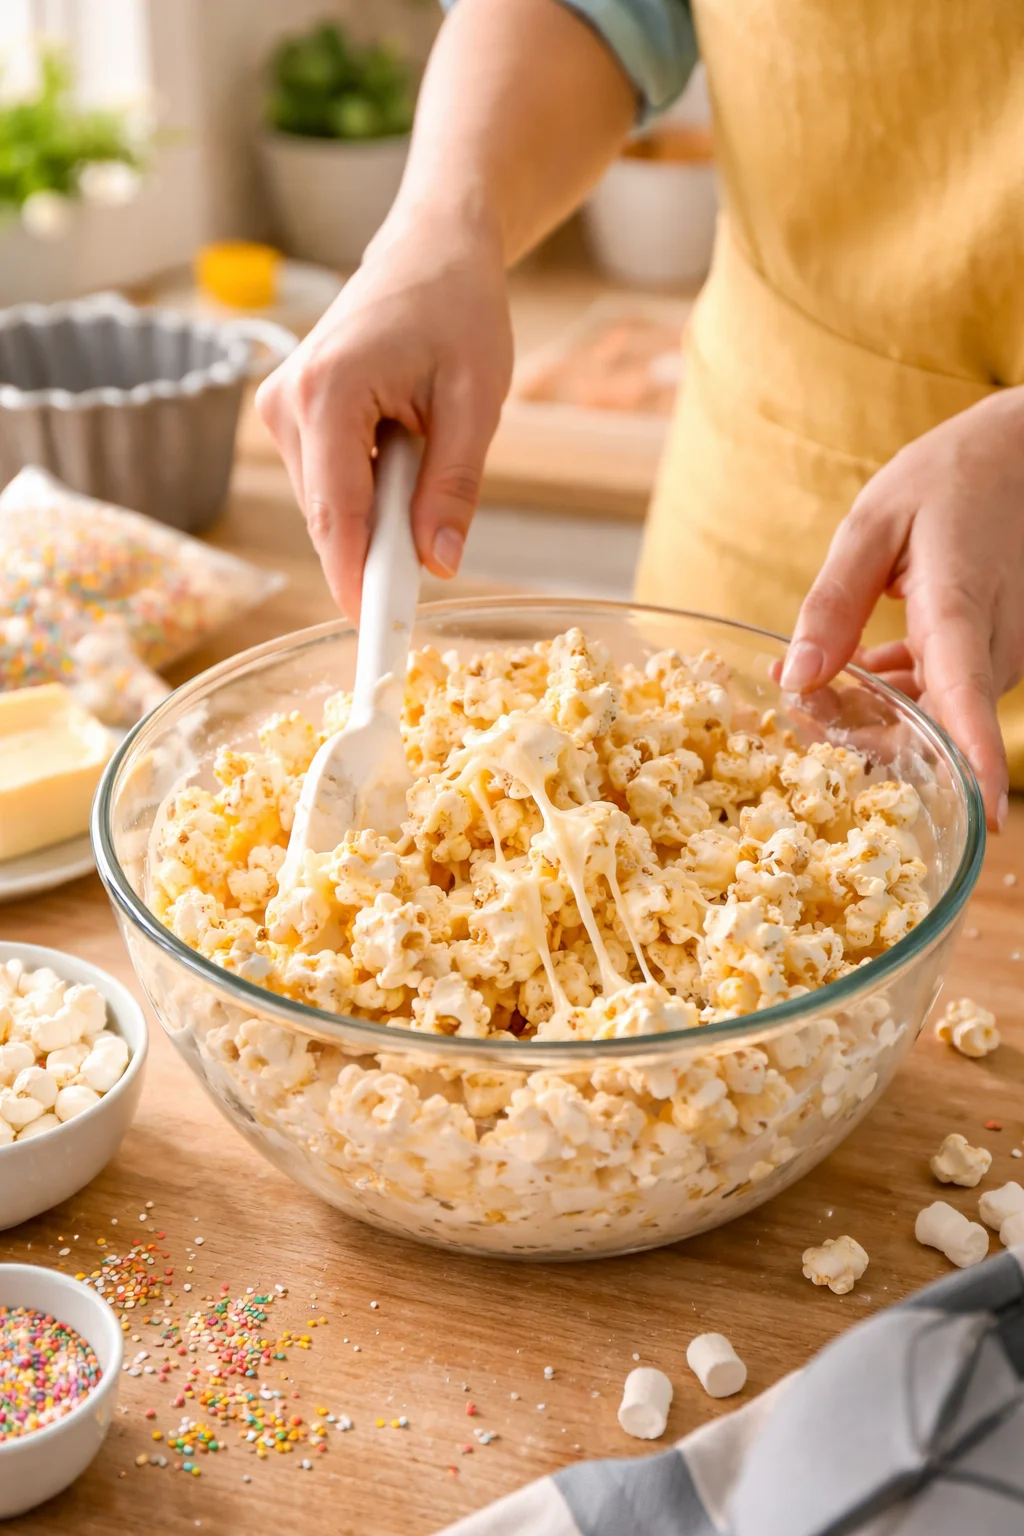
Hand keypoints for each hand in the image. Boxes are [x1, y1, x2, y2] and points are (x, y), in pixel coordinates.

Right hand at [255, 208, 513, 620]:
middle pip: (330, 520)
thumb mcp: (477, 401)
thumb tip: (439, 564)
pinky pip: (328, 485)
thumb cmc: (458, 310)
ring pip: (329, 508)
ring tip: (425, 449)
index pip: (338, 516)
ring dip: (379, 510)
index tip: (377, 637)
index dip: (358, 582)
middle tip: (438, 541)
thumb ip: (454, 486)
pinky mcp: (288, 416)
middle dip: (380, 546)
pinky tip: (401, 447)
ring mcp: (279, 410)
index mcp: (328, 392)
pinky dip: (368, 490)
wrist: (432, 250)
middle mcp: (286, 404)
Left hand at [782, 388, 1023, 829]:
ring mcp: (1001, 654)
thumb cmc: (948, 477)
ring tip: (815, 685)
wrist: (1022, 452)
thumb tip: (795, 680)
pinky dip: (898, 692)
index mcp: (961, 608)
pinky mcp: (993, 655)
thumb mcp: (872, 525)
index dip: (976, 759)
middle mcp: (994, 645)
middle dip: (865, 737)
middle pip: (935, 726)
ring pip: (936, 715)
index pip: (971, 698)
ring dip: (876, 714)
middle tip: (798, 710)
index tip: (986, 815)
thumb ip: (832, 604)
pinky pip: (943, 695)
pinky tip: (855, 670)